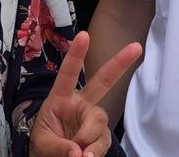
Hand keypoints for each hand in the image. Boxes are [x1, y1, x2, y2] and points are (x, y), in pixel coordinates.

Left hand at [30, 31, 142, 156]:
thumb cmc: (43, 145)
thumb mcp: (42, 143)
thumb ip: (59, 146)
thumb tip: (79, 153)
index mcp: (61, 98)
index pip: (68, 73)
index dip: (75, 55)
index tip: (83, 35)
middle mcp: (80, 104)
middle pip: (102, 82)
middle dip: (119, 64)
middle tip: (136, 46)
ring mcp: (92, 119)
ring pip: (100, 120)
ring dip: (91, 137)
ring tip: (80, 154)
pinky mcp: (101, 136)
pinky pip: (104, 140)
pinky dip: (97, 150)